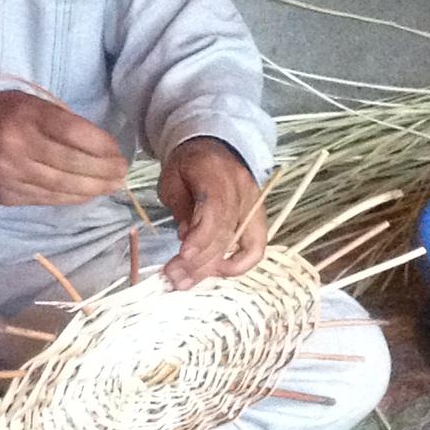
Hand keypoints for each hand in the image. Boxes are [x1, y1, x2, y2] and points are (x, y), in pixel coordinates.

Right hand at [0, 90, 127, 206]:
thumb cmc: (1, 114)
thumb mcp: (29, 104)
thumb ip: (61, 122)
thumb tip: (102, 148)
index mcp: (24, 115)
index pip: (73, 133)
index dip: (101, 145)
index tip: (118, 152)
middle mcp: (16, 145)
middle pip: (71, 163)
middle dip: (103, 171)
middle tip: (122, 174)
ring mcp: (9, 173)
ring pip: (60, 186)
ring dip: (92, 189)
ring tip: (111, 187)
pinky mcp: (5, 194)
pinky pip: (45, 198)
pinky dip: (70, 198)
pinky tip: (86, 194)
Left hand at [158, 137, 265, 289]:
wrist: (215, 147)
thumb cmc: (188, 163)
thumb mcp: (172, 177)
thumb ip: (180, 206)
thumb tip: (186, 237)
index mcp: (217, 175)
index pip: (215, 211)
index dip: (201, 237)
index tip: (183, 256)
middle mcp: (242, 191)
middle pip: (225, 233)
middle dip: (198, 262)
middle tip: (172, 279)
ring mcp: (254, 206)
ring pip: (239, 245)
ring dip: (211, 269)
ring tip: (183, 282)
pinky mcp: (258, 218)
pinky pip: (256, 248)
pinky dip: (239, 265)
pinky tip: (217, 273)